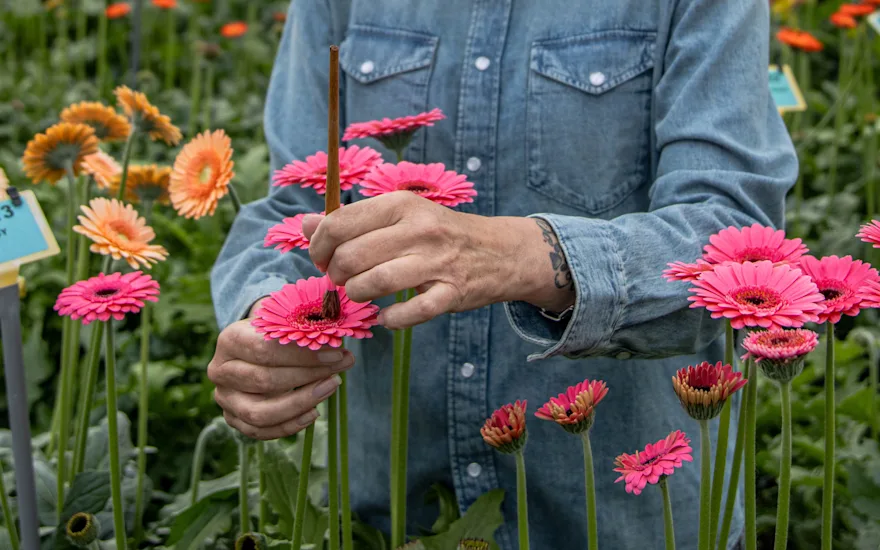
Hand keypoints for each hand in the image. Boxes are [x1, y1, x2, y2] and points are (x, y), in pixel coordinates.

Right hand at [208, 318, 354, 439]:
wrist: (252, 346)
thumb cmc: (274, 331)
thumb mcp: (285, 320)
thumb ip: (307, 326)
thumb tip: (338, 339)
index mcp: (230, 339)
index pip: (265, 350)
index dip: (302, 355)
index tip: (336, 354)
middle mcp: (220, 370)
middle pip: (264, 381)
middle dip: (308, 377)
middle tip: (340, 369)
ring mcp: (224, 397)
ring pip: (260, 413)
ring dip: (300, 403)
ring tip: (330, 388)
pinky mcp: (232, 418)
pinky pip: (260, 431)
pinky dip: (289, 426)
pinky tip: (313, 413)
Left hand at [302, 191, 573, 328]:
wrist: (501, 251)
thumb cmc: (442, 233)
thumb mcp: (400, 214)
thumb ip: (353, 220)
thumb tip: (305, 224)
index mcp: (401, 204)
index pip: (339, 223)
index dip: (318, 247)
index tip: (321, 259)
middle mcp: (418, 229)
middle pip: (350, 257)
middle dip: (335, 275)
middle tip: (341, 280)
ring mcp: (437, 262)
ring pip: (373, 284)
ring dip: (356, 296)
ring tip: (360, 295)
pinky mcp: (452, 293)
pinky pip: (409, 313)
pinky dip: (390, 320)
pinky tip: (387, 317)